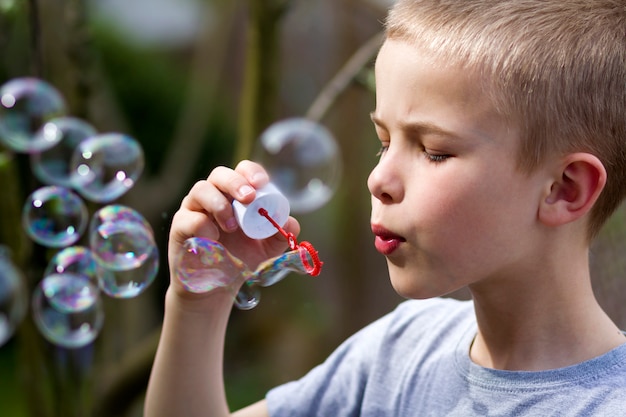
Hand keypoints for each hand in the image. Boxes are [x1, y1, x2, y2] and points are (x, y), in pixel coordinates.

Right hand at [168, 160, 299, 297]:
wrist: (216, 288)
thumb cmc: (240, 260)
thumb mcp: (267, 249)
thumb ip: (280, 234)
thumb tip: (291, 222)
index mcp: (235, 196)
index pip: (241, 171)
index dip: (251, 172)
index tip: (261, 184)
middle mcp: (213, 197)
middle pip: (219, 174)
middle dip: (235, 182)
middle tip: (249, 198)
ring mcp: (194, 209)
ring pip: (200, 189)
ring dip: (220, 204)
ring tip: (231, 226)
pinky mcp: (180, 227)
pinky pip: (189, 218)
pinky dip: (204, 226)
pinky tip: (214, 240)